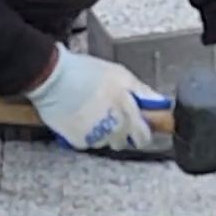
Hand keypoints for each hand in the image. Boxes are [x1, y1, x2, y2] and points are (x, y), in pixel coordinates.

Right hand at [24, 44, 168, 151]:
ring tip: (92, 112)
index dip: (142, 131)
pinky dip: (86, 133)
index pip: (144, 136)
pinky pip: (88, 142)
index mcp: (128, 114)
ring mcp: (96, 138)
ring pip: (105, 142)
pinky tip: (80, 116)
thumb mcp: (121, 75)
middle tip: (111, 114)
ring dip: (102, 132)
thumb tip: (160, 102)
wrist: (55, 79)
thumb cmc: (88, 73)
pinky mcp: (78, 142)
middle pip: (123, 142)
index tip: (137, 124)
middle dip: (121, 132)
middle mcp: (114, 130)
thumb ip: (142, 91)